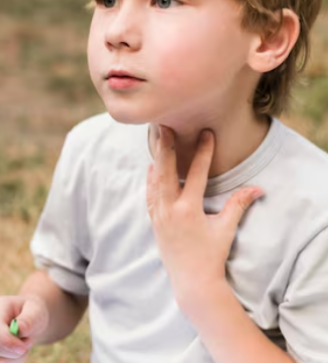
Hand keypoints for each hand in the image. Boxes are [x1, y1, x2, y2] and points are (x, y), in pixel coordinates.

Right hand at [0, 295, 48, 362]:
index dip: (7, 341)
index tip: (23, 348)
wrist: (28, 319)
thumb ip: (29, 319)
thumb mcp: (36, 311)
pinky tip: (18, 352)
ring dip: (14, 358)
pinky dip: (11, 362)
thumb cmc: (32, 312)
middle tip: (29, 342)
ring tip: (24, 345)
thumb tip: (20, 329)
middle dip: (13, 352)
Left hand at [147, 127, 262, 312]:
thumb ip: (238, 205)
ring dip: (156, 160)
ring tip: (157, 140)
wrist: (192, 281)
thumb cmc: (212, 255)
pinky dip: (151, 180)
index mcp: (188, 210)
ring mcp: (158, 216)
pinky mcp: (154, 222)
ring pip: (154, 182)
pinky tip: (152, 168)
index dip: (202, 153)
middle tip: (164, 127)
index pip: (195, 174)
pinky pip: (150, 196)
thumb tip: (258, 188)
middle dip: (165, 148)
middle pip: (165, 171)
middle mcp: (169, 210)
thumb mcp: (226, 229)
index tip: (206, 134)